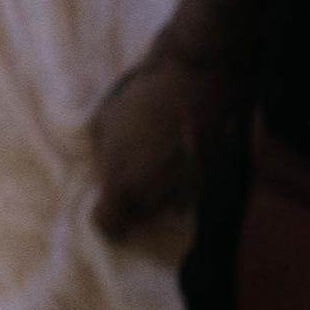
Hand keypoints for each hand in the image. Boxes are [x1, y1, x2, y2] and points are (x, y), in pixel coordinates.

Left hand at [85, 44, 209, 245]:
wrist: (191, 84)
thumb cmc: (140, 101)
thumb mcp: (104, 123)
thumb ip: (103, 154)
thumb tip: (105, 165)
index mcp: (121, 184)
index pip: (109, 225)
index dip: (106, 219)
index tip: (106, 207)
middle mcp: (153, 197)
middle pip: (139, 216)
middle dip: (134, 201)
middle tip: (132, 176)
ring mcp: (183, 192)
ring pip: (166, 207)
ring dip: (160, 194)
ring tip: (159, 167)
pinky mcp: (206, 181)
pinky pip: (189, 193)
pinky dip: (182, 183)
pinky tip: (180, 160)